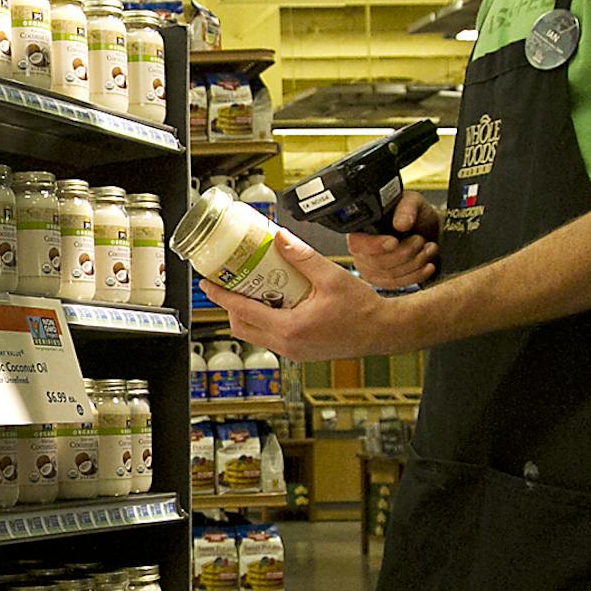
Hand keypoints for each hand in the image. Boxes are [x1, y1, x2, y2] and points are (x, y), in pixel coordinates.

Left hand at [200, 230, 412, 360]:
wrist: (383, 331)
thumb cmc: (362, 309)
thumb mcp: (331, 277)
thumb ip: (302, 257)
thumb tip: (280, 238)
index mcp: (290, 328)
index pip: (242, 311)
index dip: (221, 296)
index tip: (207, 283)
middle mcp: (287, 345)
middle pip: (241, 326)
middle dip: (231, 304)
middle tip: (229, 282)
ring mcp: (293, 352)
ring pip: (254, 334)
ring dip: (247, 313)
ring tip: (251, 289)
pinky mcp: (299, 352)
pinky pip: (270, 337)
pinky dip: (264, 320)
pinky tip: (273, 300)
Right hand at [345, 191, 439, 289]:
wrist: (426, 228)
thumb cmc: (414, 214)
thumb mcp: (412, 202)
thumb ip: (406, 208)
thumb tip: (401, 223)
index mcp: (361, 229)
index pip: (358, 244)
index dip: (376, 246)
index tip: (394, 241)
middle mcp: (362, 250)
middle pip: (376, 262)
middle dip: (405, 253)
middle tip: (419, 240)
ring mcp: (370, 268)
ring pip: (389, 275)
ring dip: (415, 263)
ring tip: (427, 249)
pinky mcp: (383, 280)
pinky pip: (397, 285)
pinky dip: (416, 275)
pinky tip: (427, 265)